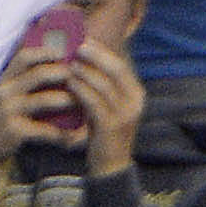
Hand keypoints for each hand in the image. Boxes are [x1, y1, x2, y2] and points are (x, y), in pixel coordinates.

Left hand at [67, 35, 148, 176]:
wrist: (110, 166)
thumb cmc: (104, 133)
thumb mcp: (108, 106)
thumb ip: (102, 86)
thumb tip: (85, 60)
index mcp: (136, 94)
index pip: (121, 66)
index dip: (103, 52)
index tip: (85, 40)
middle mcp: (135, 102)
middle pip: (115, 70)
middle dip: (95, 55)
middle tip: (77, 46)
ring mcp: (125, 114)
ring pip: (104, 84)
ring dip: (85, 71)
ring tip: (69, 63)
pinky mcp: (112, 126)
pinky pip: (94, 102)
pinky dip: (81, 89)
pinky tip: (70, 83)